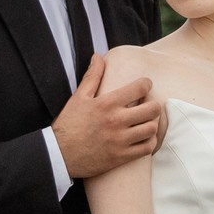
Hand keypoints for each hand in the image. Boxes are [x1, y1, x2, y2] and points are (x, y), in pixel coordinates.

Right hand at [55, 56, 163, 181]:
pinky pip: (147, 148)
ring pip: (152, 128)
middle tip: (148, 105)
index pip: (140, 88)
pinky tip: (143, 138)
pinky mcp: (121, 156)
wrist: (59, 155)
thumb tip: (98, 56)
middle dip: (153, 105)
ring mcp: (120, 140)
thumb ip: (92, 76)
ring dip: (152, 124)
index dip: (146, 84)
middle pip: (153, 109)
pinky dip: (150, 142)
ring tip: (146, 122)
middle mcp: (116, 121)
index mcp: (107, 103)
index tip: (144, 87)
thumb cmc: (68, 124)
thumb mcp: (78, 97)